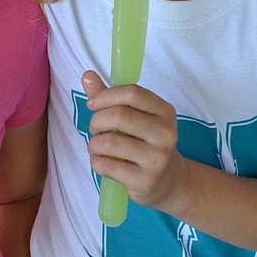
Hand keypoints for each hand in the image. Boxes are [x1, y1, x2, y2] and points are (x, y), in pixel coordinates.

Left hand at [83, 70, 188, 211]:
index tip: (92, 104)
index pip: (132, 92)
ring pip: (110, 142)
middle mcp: (165, 133)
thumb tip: (87, 76)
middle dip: (97, 121)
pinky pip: (108, 167)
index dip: (106, 96)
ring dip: (93, 144)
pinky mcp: (145, 180)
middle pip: (119, 115)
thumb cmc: (146, 143)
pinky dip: (96, 162)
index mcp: (165, 111)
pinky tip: (100, 162)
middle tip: (95, 130)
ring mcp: (157, 158)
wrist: (169, 181)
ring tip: (96, 147)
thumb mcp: (136, 117)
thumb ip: (111, 97)